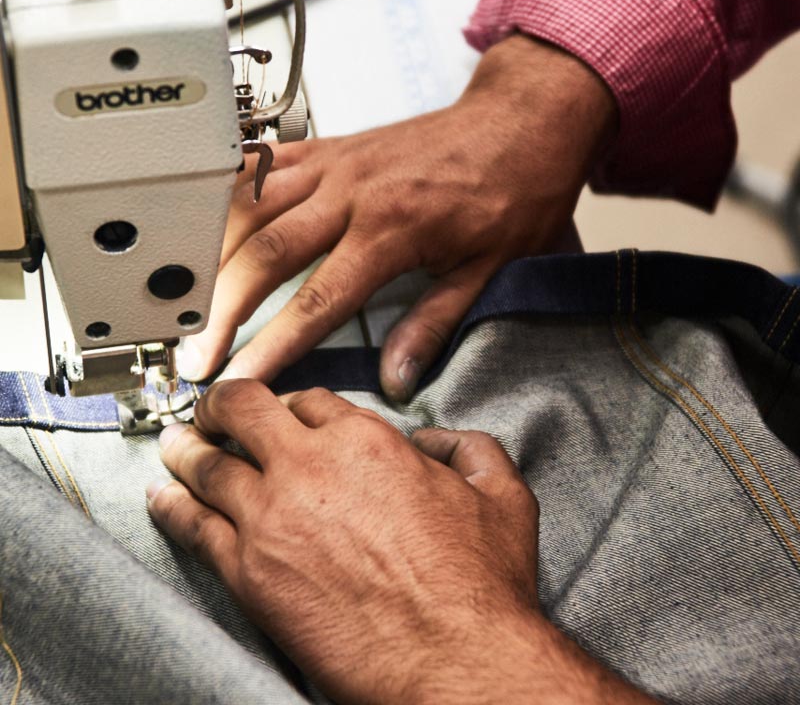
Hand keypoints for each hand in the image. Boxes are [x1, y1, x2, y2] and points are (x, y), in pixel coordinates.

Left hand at [148, 382, 655, 704]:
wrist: (453, 660)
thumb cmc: (479, 581)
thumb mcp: (502, 494)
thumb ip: (470, 448)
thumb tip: (434, 440)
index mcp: (368, 442)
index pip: (310, 401)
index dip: (293, 405)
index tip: (284, 415)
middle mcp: (311, 467)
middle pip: (246, 411)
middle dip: (226, 404)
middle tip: (215, 409)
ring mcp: (272, 517)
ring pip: (208, 464)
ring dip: (186, 447)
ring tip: (174, 443)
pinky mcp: (248, 570)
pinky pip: (193, 525)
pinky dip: (170, 505)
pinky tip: (160, 496)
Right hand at [179, 35, 616, 399]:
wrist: (522, 122)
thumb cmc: (513, 190)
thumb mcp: (487, 269)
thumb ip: (433, 324)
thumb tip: (398, 377)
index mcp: (392, 228)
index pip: (317, 299)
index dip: (272, 344)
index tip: (238, 378)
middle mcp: (352, 192)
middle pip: (266, 252)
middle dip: (221, 307)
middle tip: (192, 351)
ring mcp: (336, 164)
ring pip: (250, 205)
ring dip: (210, 254)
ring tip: (182, 299)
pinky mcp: (330, 146)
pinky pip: (263, 165)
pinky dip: (228, 193)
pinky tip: (205, 220)